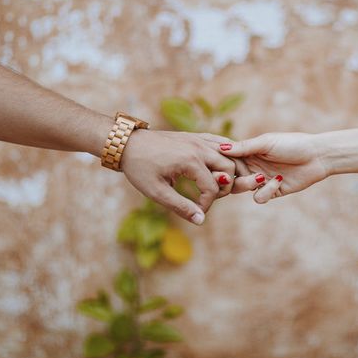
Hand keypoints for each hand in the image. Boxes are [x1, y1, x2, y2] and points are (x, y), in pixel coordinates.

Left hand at [122, 130, 255, 223]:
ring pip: (230, 153)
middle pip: (229, 168)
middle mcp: (198, 147)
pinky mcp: (196, 136)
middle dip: (225, 187)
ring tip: (219, 184)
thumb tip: (200, 220)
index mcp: (190, 161)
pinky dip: (228, 154)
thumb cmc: (139, 167)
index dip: (207, 204)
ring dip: (230, 170)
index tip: (195, 211)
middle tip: (209, 197)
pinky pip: (220, 143)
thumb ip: (181, 206)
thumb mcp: (156, 191)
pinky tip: (221, 166)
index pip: (213, 188)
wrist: (127, 144)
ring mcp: (198, 139)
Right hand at [219, 132, 328, 202]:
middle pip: (229, 177)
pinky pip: (259, 197)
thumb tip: (221, 149)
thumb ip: (245, 147)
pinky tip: (279, 180)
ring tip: (260, 177)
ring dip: (247, 184)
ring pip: (241, 189)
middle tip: (236, 174)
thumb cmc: (293, 143)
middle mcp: (252, 166)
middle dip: (229, 178)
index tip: (219, 164)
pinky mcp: (273, 191)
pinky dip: (266, 190)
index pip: (226, 160)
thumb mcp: (266, 143)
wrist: (317, 156)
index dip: (220, 164)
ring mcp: (261, 180)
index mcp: (248, 153)